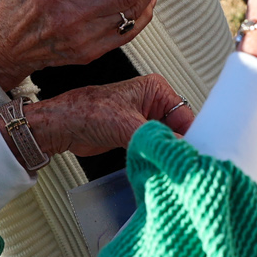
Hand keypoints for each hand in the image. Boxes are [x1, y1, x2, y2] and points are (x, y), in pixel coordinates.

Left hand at [21, 75, 194, 157]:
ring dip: (166, 154)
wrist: (61, 127)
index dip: (191, 136)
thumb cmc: (85, 112)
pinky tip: (158, 167)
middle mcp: (152, 104)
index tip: (195, 153)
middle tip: (182, 163)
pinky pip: (154, 149)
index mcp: (155, 90)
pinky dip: (156, 159)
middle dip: (178, 146)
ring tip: (169, 166)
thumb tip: (178, 149)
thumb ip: (155, 138)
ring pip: (166, 141)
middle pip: (179, 130)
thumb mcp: (126, 125)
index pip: (186, 115)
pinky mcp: (135, 136)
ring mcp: (144, 121)